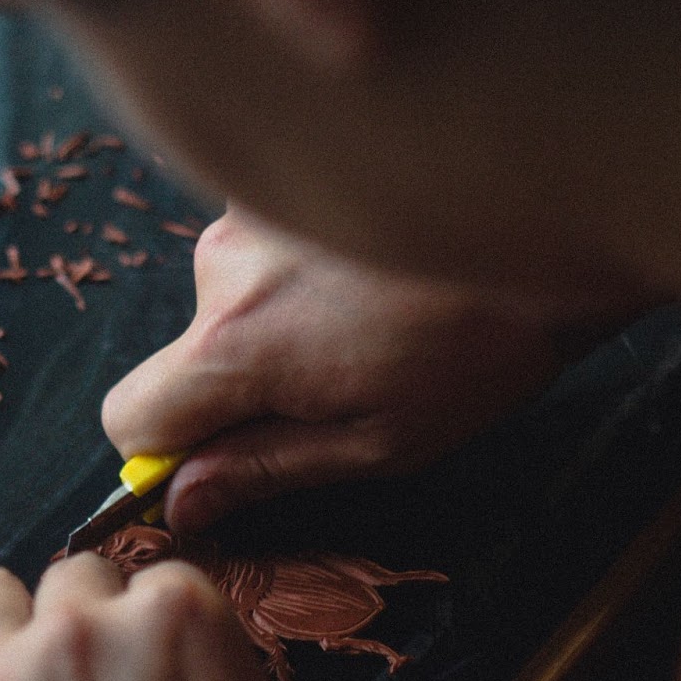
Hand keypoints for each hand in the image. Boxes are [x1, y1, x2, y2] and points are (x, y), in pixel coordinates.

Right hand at [103, 207, 576, 531]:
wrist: (552, 217)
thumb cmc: (480, 348)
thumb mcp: (378, 442)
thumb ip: (264, 470)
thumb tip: (181, 502)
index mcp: (238, 344)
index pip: (129, 415)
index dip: (164, 451)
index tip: (222, 460)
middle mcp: (222, 267)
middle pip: (184, 355)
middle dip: (240, 382)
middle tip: (340, 384)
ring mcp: (250, 211)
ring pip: (226, 301)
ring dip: (276, 322)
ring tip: (371, 322)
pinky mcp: (282, 178)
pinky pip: (259, 250)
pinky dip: (298, 272)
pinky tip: (370, 275)